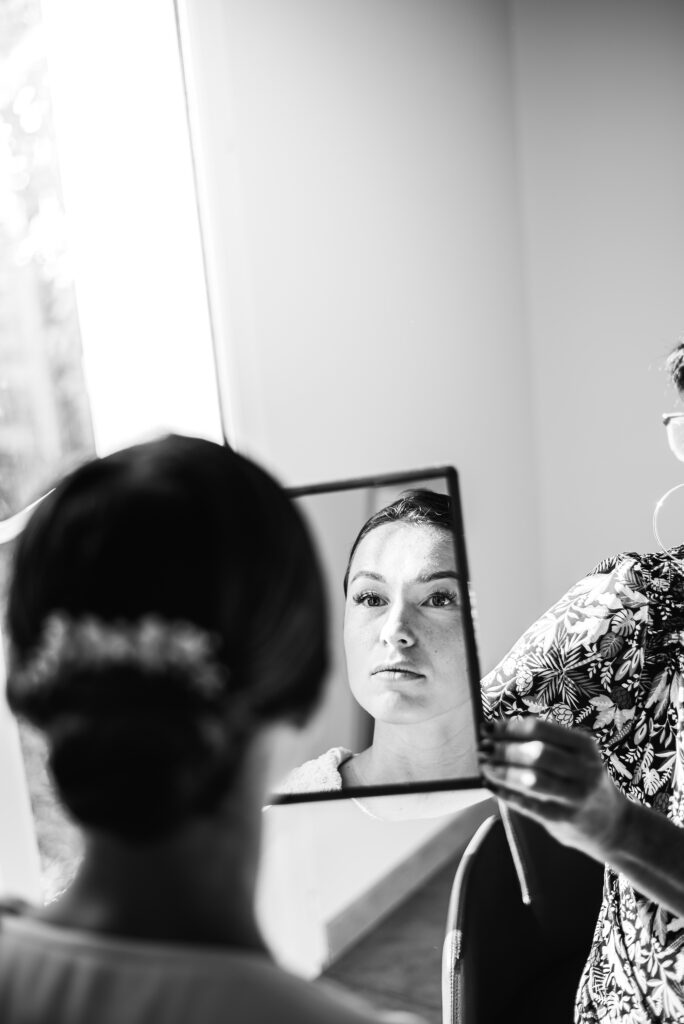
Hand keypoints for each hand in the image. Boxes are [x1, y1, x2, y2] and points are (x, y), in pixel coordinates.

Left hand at [478, 717, 629, 861]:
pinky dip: (504, 792)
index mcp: (584, 746)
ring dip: (502, 770)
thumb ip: (545, 743)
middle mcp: (584, 769)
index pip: (540, 729)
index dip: (509, 727)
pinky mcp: (563, 819)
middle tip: (482, 747)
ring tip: (484, 765)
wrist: (612, 824)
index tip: (488, 727)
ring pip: (531, 779)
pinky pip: (527, 804)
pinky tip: (490, 785)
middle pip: (536, 753)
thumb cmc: (582, 780)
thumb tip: (497, 731)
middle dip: (504, 749)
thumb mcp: (576, 756)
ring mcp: (575, 796)